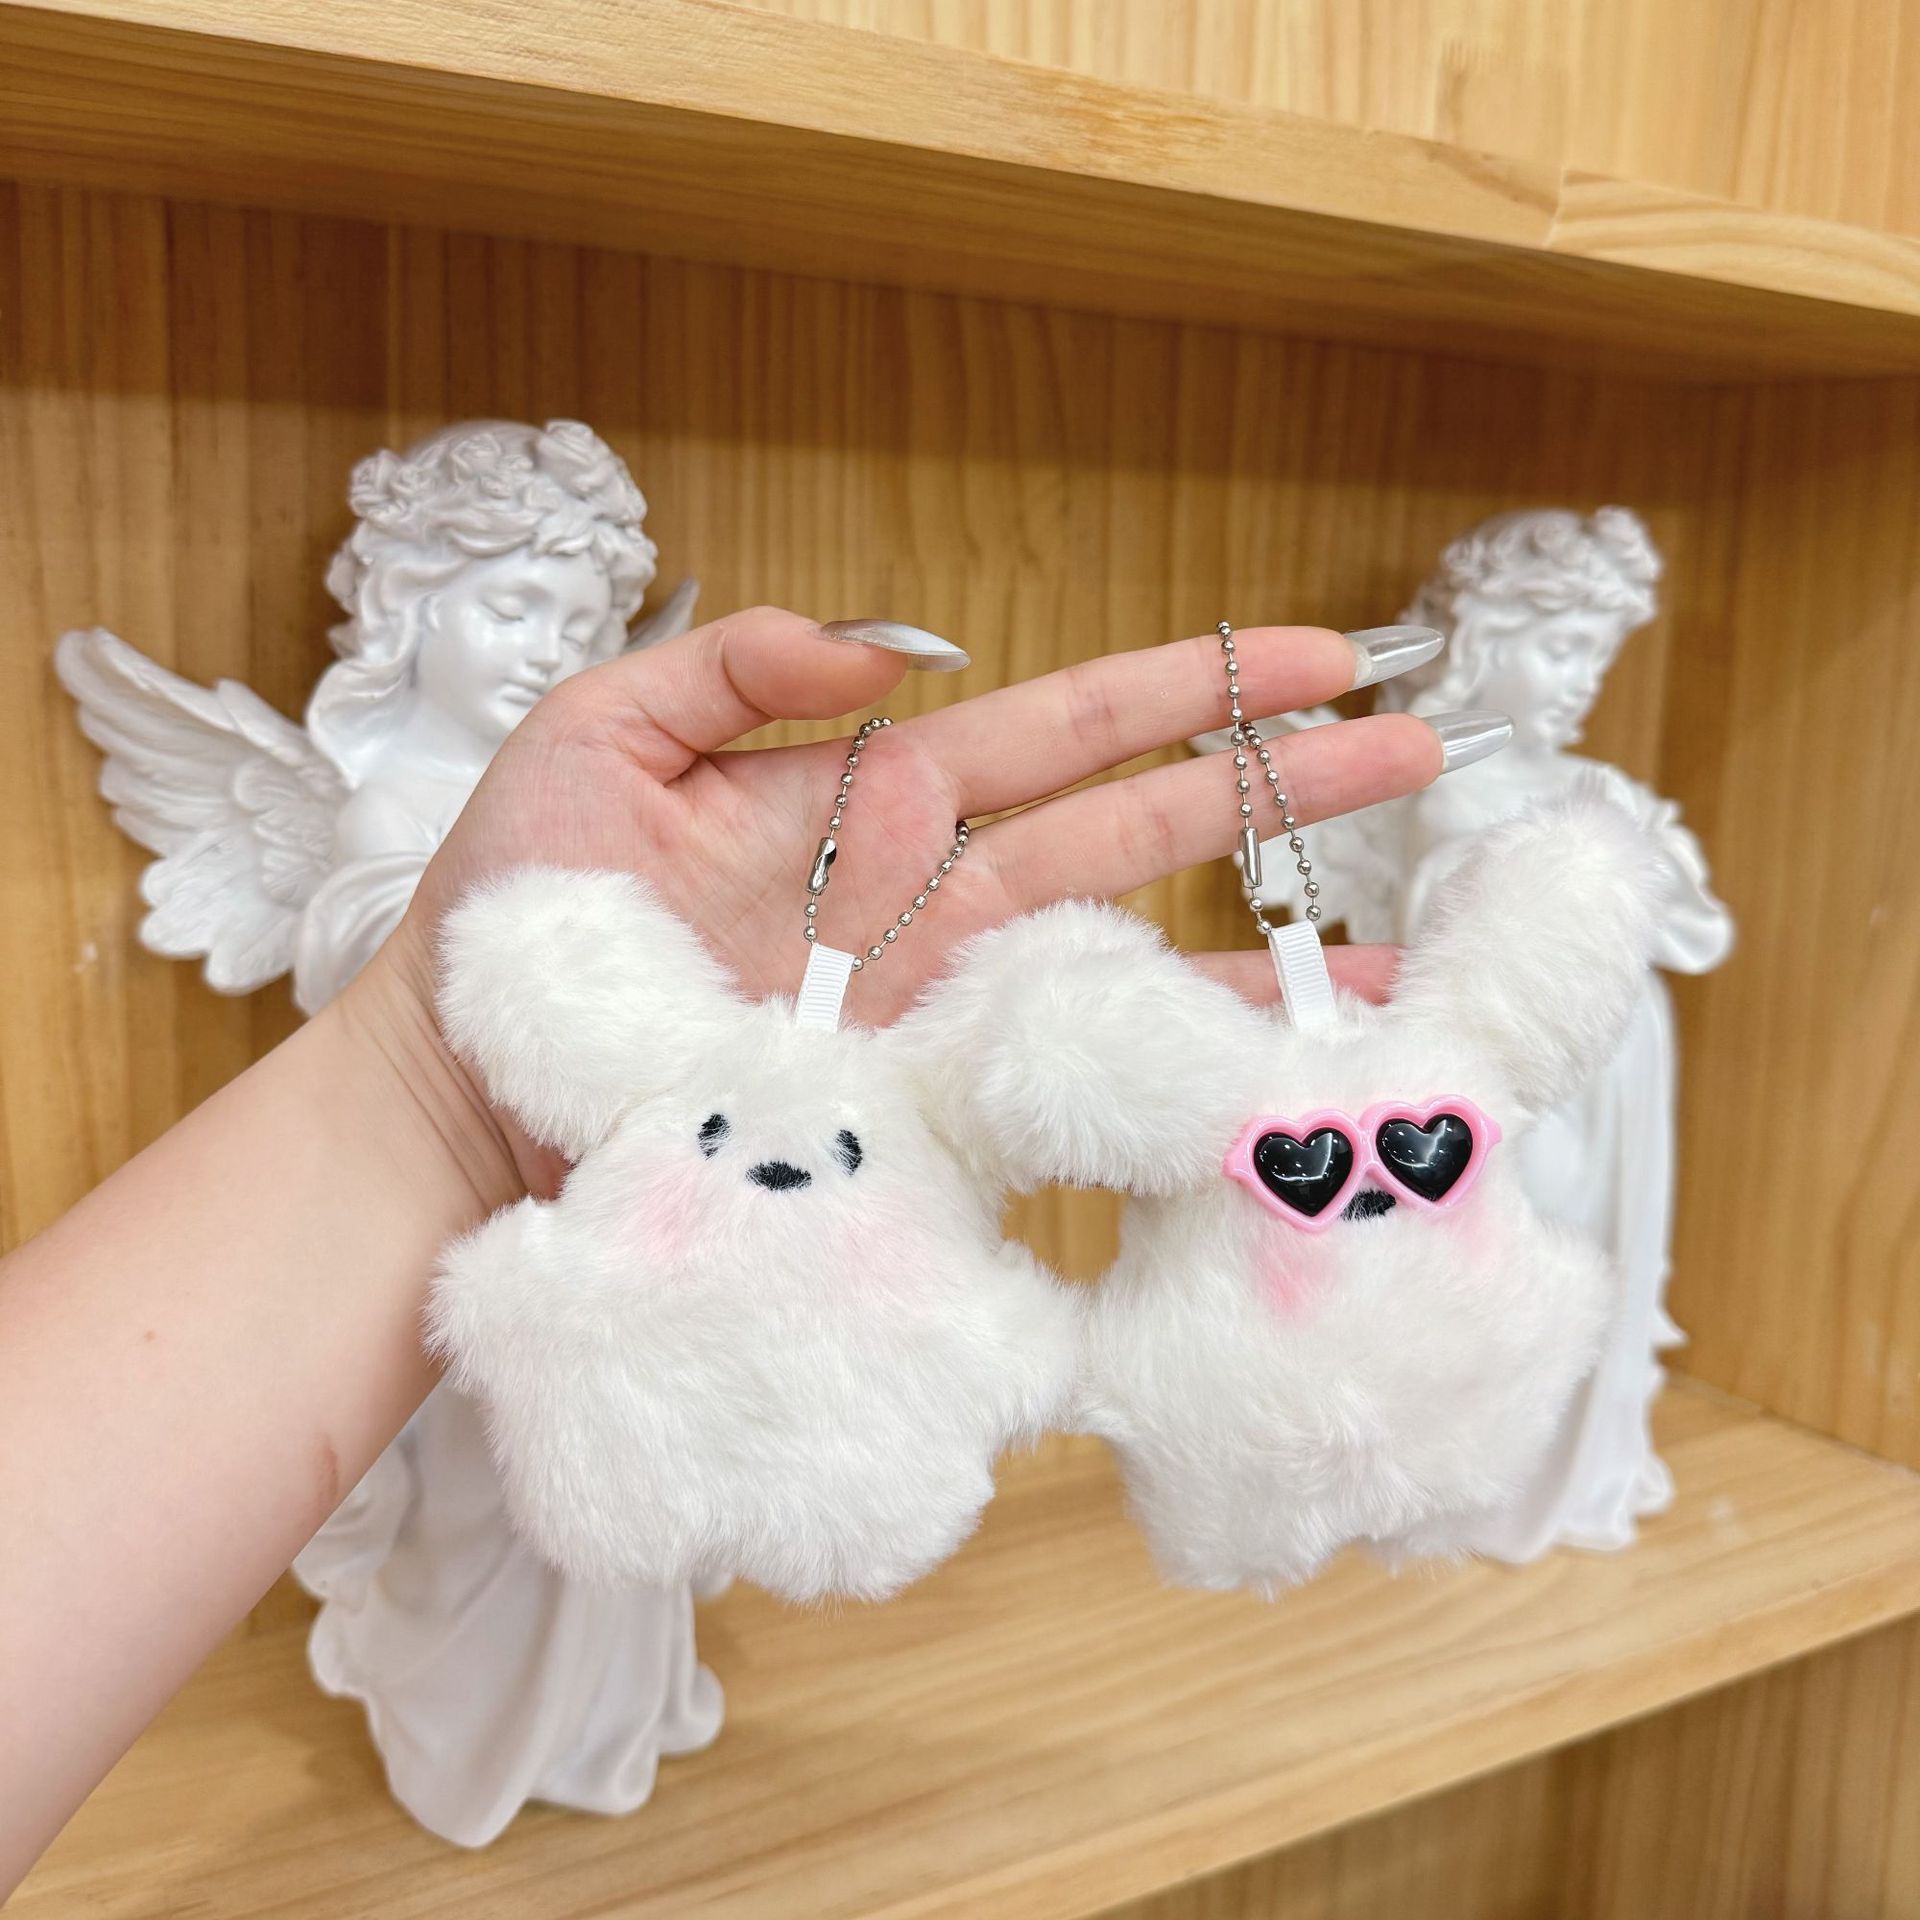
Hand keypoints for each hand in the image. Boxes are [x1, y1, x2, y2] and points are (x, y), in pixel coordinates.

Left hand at [345, 608, 1446, 1194]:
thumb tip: (897, 644)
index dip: (1192, 690)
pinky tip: (1255, 1074)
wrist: (452, 1097)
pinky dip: (1154, 1074)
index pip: (1066, 728)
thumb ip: (741, 665)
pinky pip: (1054, 1079)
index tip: (1315, 658)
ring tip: (1394, 946)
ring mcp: (932, 1009)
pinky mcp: (911, 1106)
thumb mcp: (604, 735)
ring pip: (1125, 960)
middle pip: (1136, 831)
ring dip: (1258, 948)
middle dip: (1276, 791)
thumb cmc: (517, 915)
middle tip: (1419, 755)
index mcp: (874, 798)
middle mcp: (929, 901)